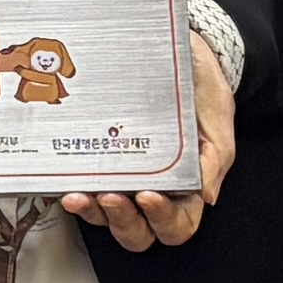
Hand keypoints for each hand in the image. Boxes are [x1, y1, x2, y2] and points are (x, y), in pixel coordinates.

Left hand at [61, 24, 244, 252]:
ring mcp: (123, 177)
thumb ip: (214, 158)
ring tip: (80, 194)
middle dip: (122, 221)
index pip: (176, 224)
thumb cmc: (203, 91)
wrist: (183, 53)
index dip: (163, 219)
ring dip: (91, 211)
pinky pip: (83, 183)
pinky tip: (66, 177)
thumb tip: (208, 194)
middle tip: (112, 197)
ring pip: (104, 215)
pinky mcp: (99, 159)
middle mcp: (152, 188)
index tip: (150, 195)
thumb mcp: (217, 121)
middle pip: (137, 230)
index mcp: (187, 188)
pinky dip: (72, 184)